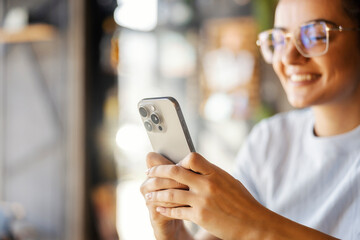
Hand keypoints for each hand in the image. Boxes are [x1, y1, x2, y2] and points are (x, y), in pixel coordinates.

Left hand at [145, 152, 265, 238]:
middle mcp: (207, 184)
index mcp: (215, 173)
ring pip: (170, 193)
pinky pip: (176, 211)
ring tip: (147, 193)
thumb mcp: (228, 181)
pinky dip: (165, 209)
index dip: (179, 160)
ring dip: (155, 193)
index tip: (171, 164)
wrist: (254, 224)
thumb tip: (195, 166)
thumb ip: (211, 174)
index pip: (191, 157)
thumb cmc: (243, 202)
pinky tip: (159, 208)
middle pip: (174, 172)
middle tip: (148, 173)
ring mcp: (202, 200)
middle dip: (157, 171)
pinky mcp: (200, 216)